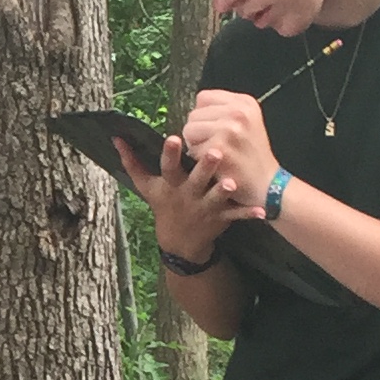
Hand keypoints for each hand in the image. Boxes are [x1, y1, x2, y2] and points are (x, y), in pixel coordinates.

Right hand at [116, 129, 246, 256]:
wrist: (179, 242)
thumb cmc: (163, 206)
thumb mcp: (146, 187)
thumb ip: (132, 162)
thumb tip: (117, 139)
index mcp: (170, 184)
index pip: (167, 167)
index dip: (168, 153)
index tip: (173, 137)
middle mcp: (187, 195)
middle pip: (195, 179)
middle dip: (204, 167)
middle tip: (214, 151)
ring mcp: (204, 207)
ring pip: (216, 198)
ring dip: (224, 191)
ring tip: (233, 182)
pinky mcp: (220, 217)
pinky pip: (236, 216)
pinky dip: (248, 214)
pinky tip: (262, 211)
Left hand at [176, 90, 277, 212]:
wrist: (267, 183)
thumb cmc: (252, 155)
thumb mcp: (248, 122)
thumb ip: (224, 110)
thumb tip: (196, 108)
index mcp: (244, 102)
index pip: (204, 97)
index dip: (203, 115)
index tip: (215, 129)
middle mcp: (238, 111)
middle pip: (194, 114)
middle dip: (199, 131)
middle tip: (217, 145)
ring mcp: (229, 128)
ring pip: (189, 130)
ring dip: (196, 145)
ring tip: (215, 154)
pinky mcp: (220, 147)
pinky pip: (192, 149)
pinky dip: (198, 160)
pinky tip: (214, 164)